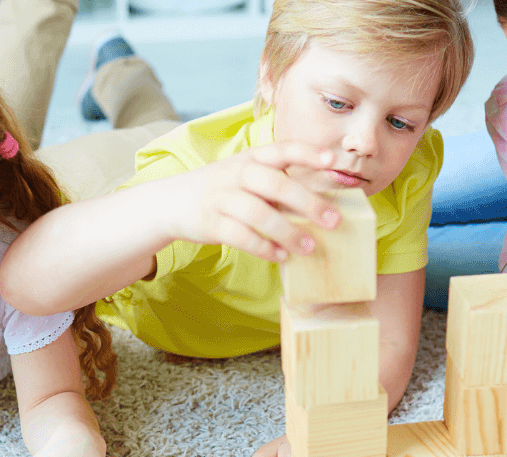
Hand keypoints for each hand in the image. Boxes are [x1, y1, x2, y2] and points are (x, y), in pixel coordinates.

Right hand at [172, 141, 339, 262]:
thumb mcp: (246, 175)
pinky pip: (241, 236)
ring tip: (310, 247)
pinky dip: (264, 248)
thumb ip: (279, 182)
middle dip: (308, 202)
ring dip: (288, 232)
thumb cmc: (223, 189)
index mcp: (252, 158)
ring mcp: (222, 198)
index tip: (333, 160)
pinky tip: (281, 256)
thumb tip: (325, 200)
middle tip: (333, 220)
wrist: (172, 202)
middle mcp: (237, 174)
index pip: (283, 149)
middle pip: (276, 185)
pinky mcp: (211, 223)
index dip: (308, 153)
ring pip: (259, 214)